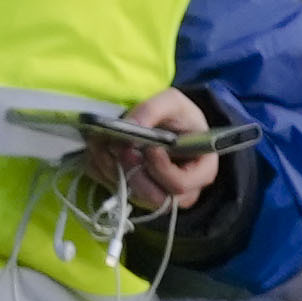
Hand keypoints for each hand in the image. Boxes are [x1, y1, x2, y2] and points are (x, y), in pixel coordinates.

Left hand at [67, 101, 231, 231]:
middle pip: (153, 197)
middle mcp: (181, 192)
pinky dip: (100, 168)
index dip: (161, 170)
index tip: (151, 148)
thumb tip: (130, 127)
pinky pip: (110, 188)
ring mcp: (156, 195)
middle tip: (121, 147)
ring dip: (111, 169)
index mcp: (201, 171)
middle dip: (132, 172)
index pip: (181, 185)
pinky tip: (100, 149)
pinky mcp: (132, 193)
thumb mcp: (172, 103)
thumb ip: (152, 110)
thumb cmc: (178, 116)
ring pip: (129, 196)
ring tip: (106, 142)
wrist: (166, 123)